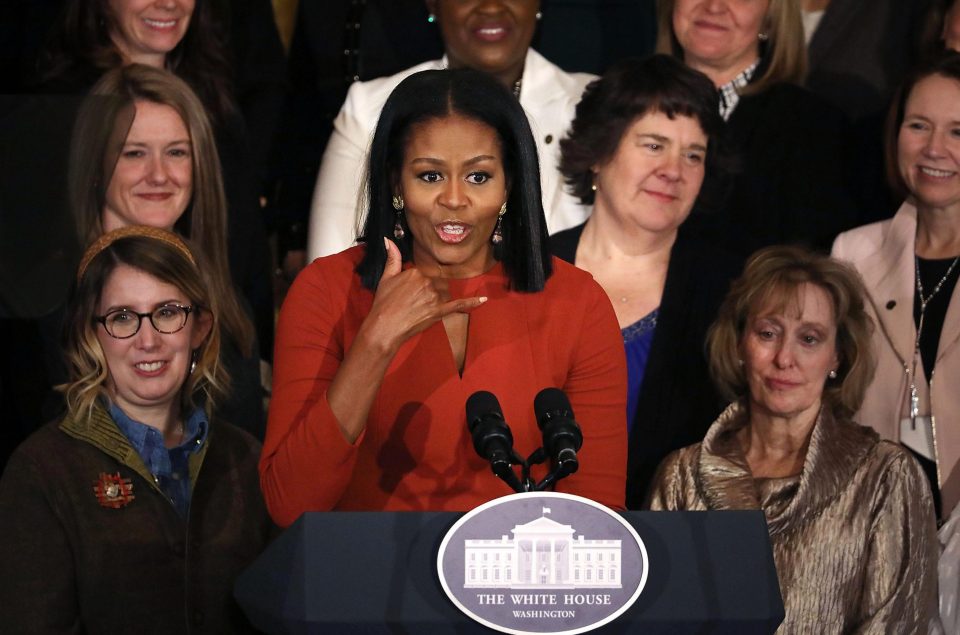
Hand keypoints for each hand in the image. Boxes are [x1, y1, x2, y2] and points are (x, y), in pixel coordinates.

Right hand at [361, 238, 486, 352]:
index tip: (408, 291)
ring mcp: (435, 297)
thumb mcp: (386, 277)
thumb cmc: (384, 304)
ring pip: (444, 292)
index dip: (417, 282)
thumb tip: (388, 240)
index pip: (425, 272)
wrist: (385, 327)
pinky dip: (472, 303)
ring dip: (437, 298)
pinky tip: (483, 300)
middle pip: (436, 282)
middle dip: (427, 291)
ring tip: (420, 308)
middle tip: (411, 302)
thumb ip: (392, 257)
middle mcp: (428, 282)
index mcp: (417, 272)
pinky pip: (459, 305)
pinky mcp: (440, 311)